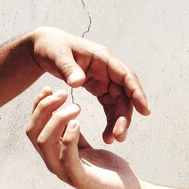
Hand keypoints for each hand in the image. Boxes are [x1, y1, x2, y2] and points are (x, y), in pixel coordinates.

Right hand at [26, 87, 141, 188]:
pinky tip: (78, 123)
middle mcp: (53, 163)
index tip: (49, 88)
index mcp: (52, 153)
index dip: (37, 106)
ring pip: (45, 142)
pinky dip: (69, 137)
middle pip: (33, 132)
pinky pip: (67, 156)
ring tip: (75, 107)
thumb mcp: (84, 146)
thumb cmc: (105, 169)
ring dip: (57, 119)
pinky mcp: (80, 179)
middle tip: (62, 93)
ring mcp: (64, 172)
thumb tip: (61, 113)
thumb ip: (70, 133)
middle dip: (43, 108)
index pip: (33, 127)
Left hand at [28, 27, 149, 143]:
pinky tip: (107, 135)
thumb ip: (68, 69)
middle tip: (120, 136)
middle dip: (124, 115)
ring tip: (112, 140)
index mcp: (103, 58)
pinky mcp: (99, 88)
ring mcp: (105, 79)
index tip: (144, 110)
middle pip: (124, 94)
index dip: (136, 92)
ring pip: (119, 103)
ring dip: (118, 121)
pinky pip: (109, 106)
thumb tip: (78, 82)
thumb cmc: (52, 48)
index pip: (125, 76)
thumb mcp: (58, 57)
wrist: (45, 48)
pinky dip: (110, 120)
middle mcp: (108, 69)